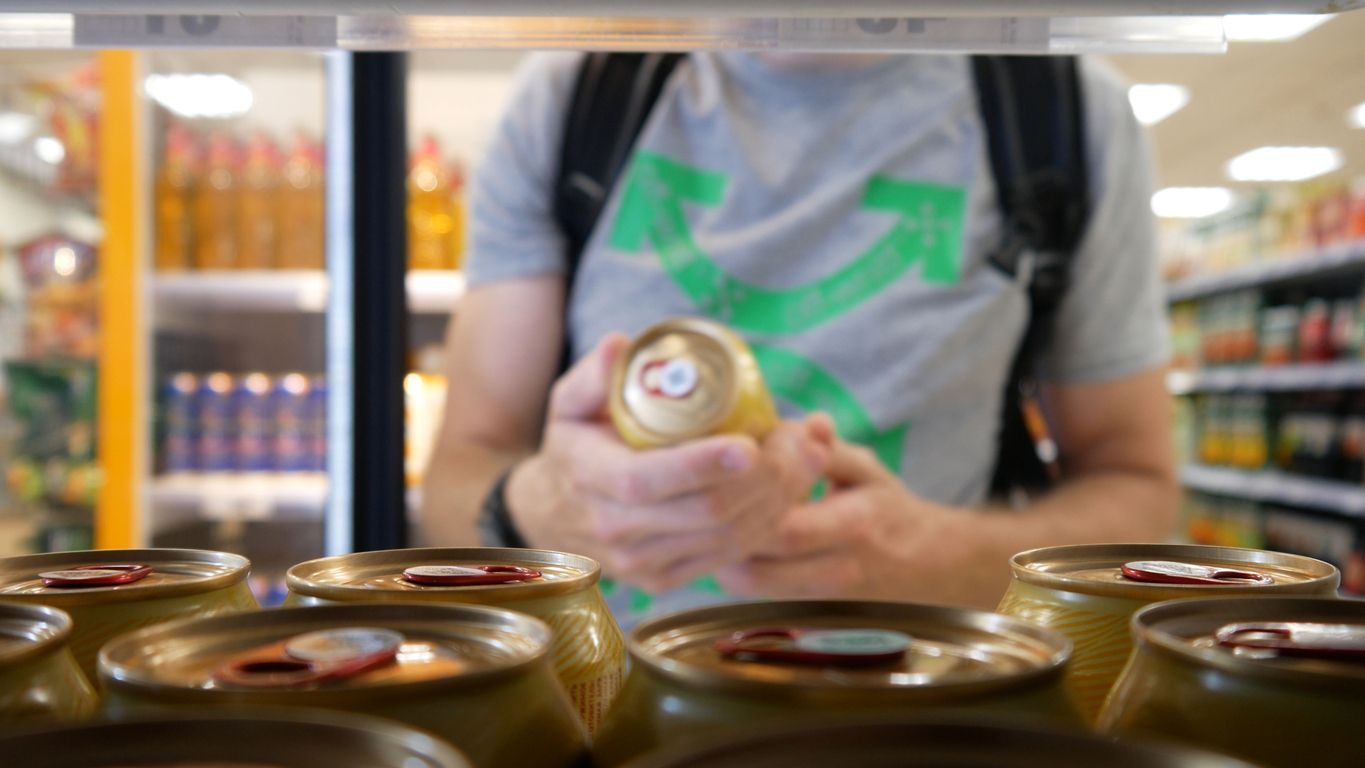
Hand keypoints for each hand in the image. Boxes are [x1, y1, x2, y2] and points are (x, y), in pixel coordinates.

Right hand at [506, 333, 831, 593]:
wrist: (553, 513)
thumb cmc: (574, 445)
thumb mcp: (568, 403)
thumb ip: (593, 375)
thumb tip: (619, 345)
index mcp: (591, 479)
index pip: (649, 480)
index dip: (704, 464)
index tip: (750, 443)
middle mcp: (616, 531)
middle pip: (706, 513)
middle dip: (765, 478)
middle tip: (798, 440)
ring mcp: (643, 564)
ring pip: (728, 540)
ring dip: (779, 500)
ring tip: (807, 458)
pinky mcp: (666, 580)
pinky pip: (731, 556)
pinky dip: (769, 523)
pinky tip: (790, 490)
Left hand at [716, 438, 991, 605]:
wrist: (932, 570)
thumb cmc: (892, 512)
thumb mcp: (867, 471)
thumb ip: (829, 449)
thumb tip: (806, 422)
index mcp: (854, 525)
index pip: (787, 528)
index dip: (746, 509)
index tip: (721, 482)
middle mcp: (837, 568)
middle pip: (758, 568)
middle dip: (720, 540)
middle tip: (697, 509)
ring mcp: (822, 597)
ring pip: (753, 589)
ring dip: (722, 560)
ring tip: (706, 527)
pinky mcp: (811, 612)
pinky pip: (761, 597)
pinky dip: (738, 573)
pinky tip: (724, 547)